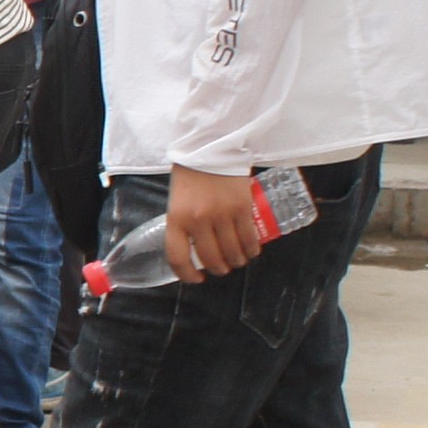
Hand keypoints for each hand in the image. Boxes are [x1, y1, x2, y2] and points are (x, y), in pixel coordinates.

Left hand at [158, 164, 274, 282]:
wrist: (210, 149)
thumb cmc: (191, 176)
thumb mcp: (177, 202)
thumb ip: (183, 224)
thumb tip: (194, 248)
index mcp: (176, 219)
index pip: (178, 257)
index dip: (187, 275)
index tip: (197, 279)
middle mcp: (197, 221)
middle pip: (210, 258)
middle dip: (218, 269)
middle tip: (222, 269)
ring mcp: (221, 216)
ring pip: (232, 252)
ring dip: (237, 262)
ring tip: (238, 261)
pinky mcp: (241, 209)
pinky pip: (248, 239)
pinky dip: (251, 250)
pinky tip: (252, 251)